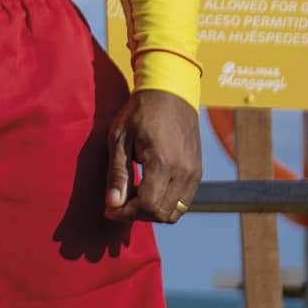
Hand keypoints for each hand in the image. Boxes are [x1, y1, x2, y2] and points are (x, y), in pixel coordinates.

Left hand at [105, 89, 201, 223]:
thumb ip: (117, 174)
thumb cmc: (139, 112)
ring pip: (175, 212)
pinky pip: (184, 201)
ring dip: (152, 212)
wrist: (170, 93)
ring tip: (133, 197)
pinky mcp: (198, 171)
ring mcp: (194, 173)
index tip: (109, 210)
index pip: (147, 205)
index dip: (125, 213)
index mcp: (163, 163)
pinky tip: (148, 190)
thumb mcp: (119, 139)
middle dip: (137, 215)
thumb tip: (113, 204)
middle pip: (162, 213)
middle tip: (118, 204)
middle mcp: (184, 172)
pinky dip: (166, 204)